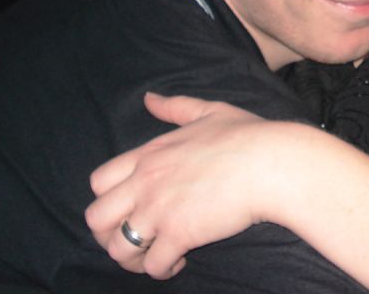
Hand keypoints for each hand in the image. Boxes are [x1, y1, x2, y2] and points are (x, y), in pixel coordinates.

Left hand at [85, 93, 275, 279]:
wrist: (272, 163)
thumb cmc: (247, 136)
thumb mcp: (208, 112)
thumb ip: (174, 107)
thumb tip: (149, 99)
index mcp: (149, 154)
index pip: (98, 181)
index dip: (108, 200)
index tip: (130, 208)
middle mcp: (145, 183)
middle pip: (96, 220)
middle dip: (109, 234)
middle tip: (137, 237)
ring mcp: (159, 210)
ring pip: (117, 249)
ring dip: (133, 257)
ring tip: (156, 254)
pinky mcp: (179, 234)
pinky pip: (152, 265)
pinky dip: (161, 269)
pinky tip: (180, 259)